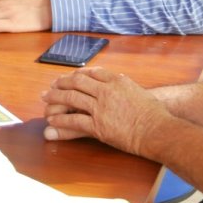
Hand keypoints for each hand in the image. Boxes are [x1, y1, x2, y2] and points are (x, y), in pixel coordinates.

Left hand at [41, 66, 168, 155]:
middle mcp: (106, 91)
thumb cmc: (153, 113)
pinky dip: (61, 120)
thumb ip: (124, 83)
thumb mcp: (137, 90)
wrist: (157, 130)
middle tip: (51, 86)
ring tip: (45, 99)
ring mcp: (100, 108)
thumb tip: (117, 77)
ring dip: (55, 98)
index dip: (77, 74)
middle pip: (77, 82)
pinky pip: (74, 121)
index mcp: (116, 81)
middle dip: (61, 83)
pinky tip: (52, 120)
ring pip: (71, 99)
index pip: (91, 72)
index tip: (69, 76)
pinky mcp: (98, 126)